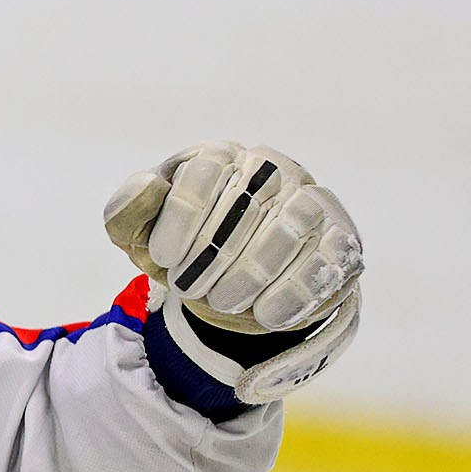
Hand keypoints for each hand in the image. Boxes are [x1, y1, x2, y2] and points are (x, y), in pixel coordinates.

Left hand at [102, 142, 363, 403]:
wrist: (228, 289)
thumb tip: (150, 185)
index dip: (183, 215)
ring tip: (223, 301)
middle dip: (215, 251)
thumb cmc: (181, 249)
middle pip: (253, 196)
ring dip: (254, 270)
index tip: (164, 257)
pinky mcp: (341, 240)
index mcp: (220, 157)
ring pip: (296, 221)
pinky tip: (265, 313)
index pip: (208, 167)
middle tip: (189, 288)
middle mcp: (272, 169)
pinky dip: (295, 290)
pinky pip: (329, 257)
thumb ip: (129, 208)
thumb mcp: (139, 235)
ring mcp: (311, 201)